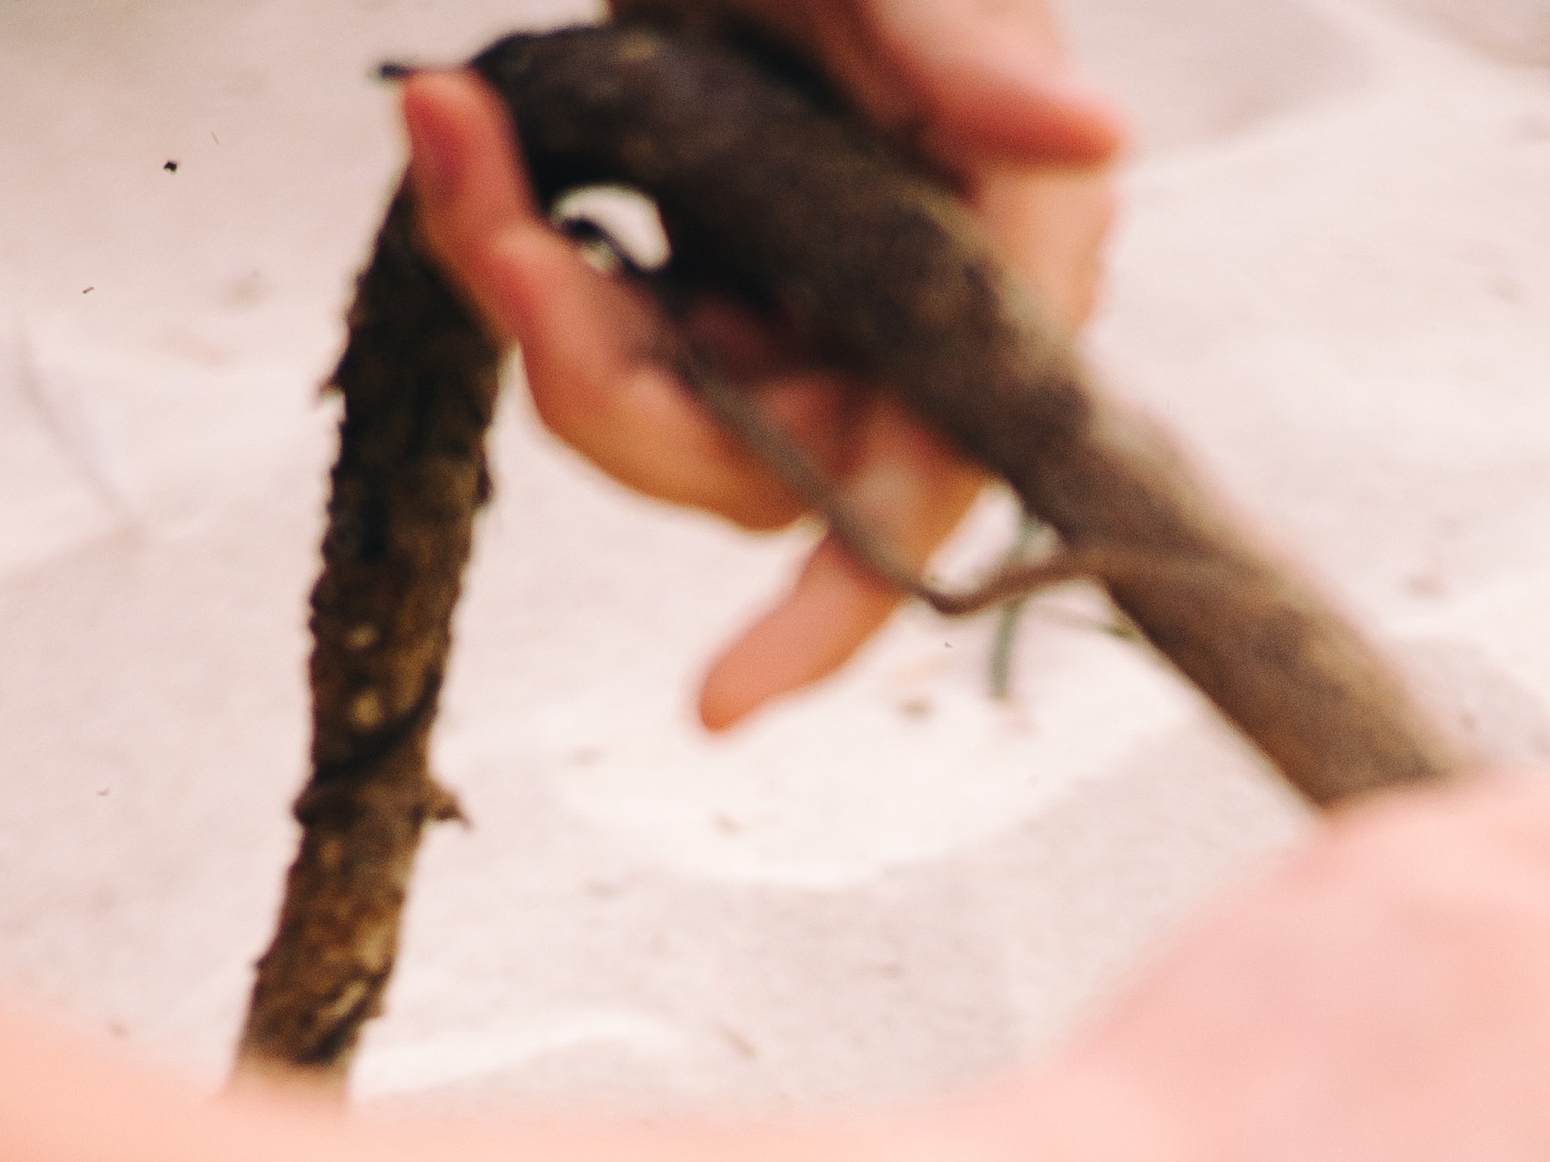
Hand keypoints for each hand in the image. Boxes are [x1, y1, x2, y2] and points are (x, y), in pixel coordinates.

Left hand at [400, 7, 1120, 729]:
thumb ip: (965, 50)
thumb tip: (1093, 142)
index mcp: (1001, 257)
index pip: (930, 489)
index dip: (828, 616)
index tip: (715, 708)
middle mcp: (916, 316)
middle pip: (756, 469)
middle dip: (601, 378)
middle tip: (495, 226)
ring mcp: (811, 305)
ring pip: (657, 411)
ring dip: (531, 299)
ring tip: (455, 130)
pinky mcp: (719, 270)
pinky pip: (604, 331)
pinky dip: (513, 250)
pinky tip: (473, 142)